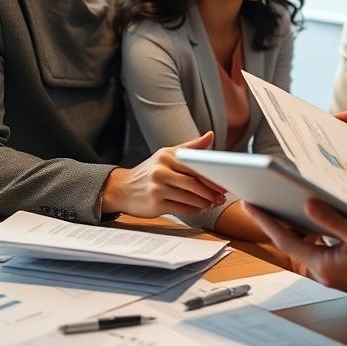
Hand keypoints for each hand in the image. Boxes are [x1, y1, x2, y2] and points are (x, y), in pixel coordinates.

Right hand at [102, 131, 226, 216]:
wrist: (122, 189)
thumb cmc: (149, 171)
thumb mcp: (166, 154)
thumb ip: (190, 147)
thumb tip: (210, 135)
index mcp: (167, 157)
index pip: (195, 166)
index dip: (212, 176)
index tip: (224, 182)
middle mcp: (161, 171)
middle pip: (193, 183)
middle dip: (210, 192)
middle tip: (222, 197)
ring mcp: (157, 188)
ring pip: (189, 197)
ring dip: (204, 202)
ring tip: (213, 203)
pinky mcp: (155, 204)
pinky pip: (181, 209)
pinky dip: (193, 209)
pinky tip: (199, 208)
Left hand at [242, 199, 346, 294]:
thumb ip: (333, 221)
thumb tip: (308, 204)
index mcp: (323, 265)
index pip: (285, 240)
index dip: (266, 221)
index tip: (249, 204)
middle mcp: (322, 271)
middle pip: (290, 243)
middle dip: (274, 222)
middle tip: (257, 200)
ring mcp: (331, 271)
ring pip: (303, 245)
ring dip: (292, 227)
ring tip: (280, 204)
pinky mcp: (339, 269)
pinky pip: (317, 248)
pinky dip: (310, 233)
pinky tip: (312, 219)